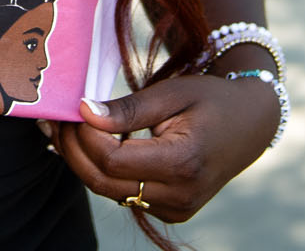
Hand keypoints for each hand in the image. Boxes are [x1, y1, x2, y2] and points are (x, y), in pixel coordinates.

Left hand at [42, 72, 278, 221]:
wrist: (251, 124)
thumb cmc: (212, 100)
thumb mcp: (172, 93)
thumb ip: (127, 108)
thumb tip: (83, 112)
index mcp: (182, 164)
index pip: (112, 159)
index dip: (83, 135)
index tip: (71, 107)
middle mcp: (179, 196)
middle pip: (103, 182)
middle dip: (72, 150)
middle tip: (53, 119)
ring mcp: (176, 209)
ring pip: (109, 191)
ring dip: (82, 161)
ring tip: (63, 128)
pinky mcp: (171, 211)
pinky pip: (124, 193)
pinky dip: (102, 171)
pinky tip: (89, 145)